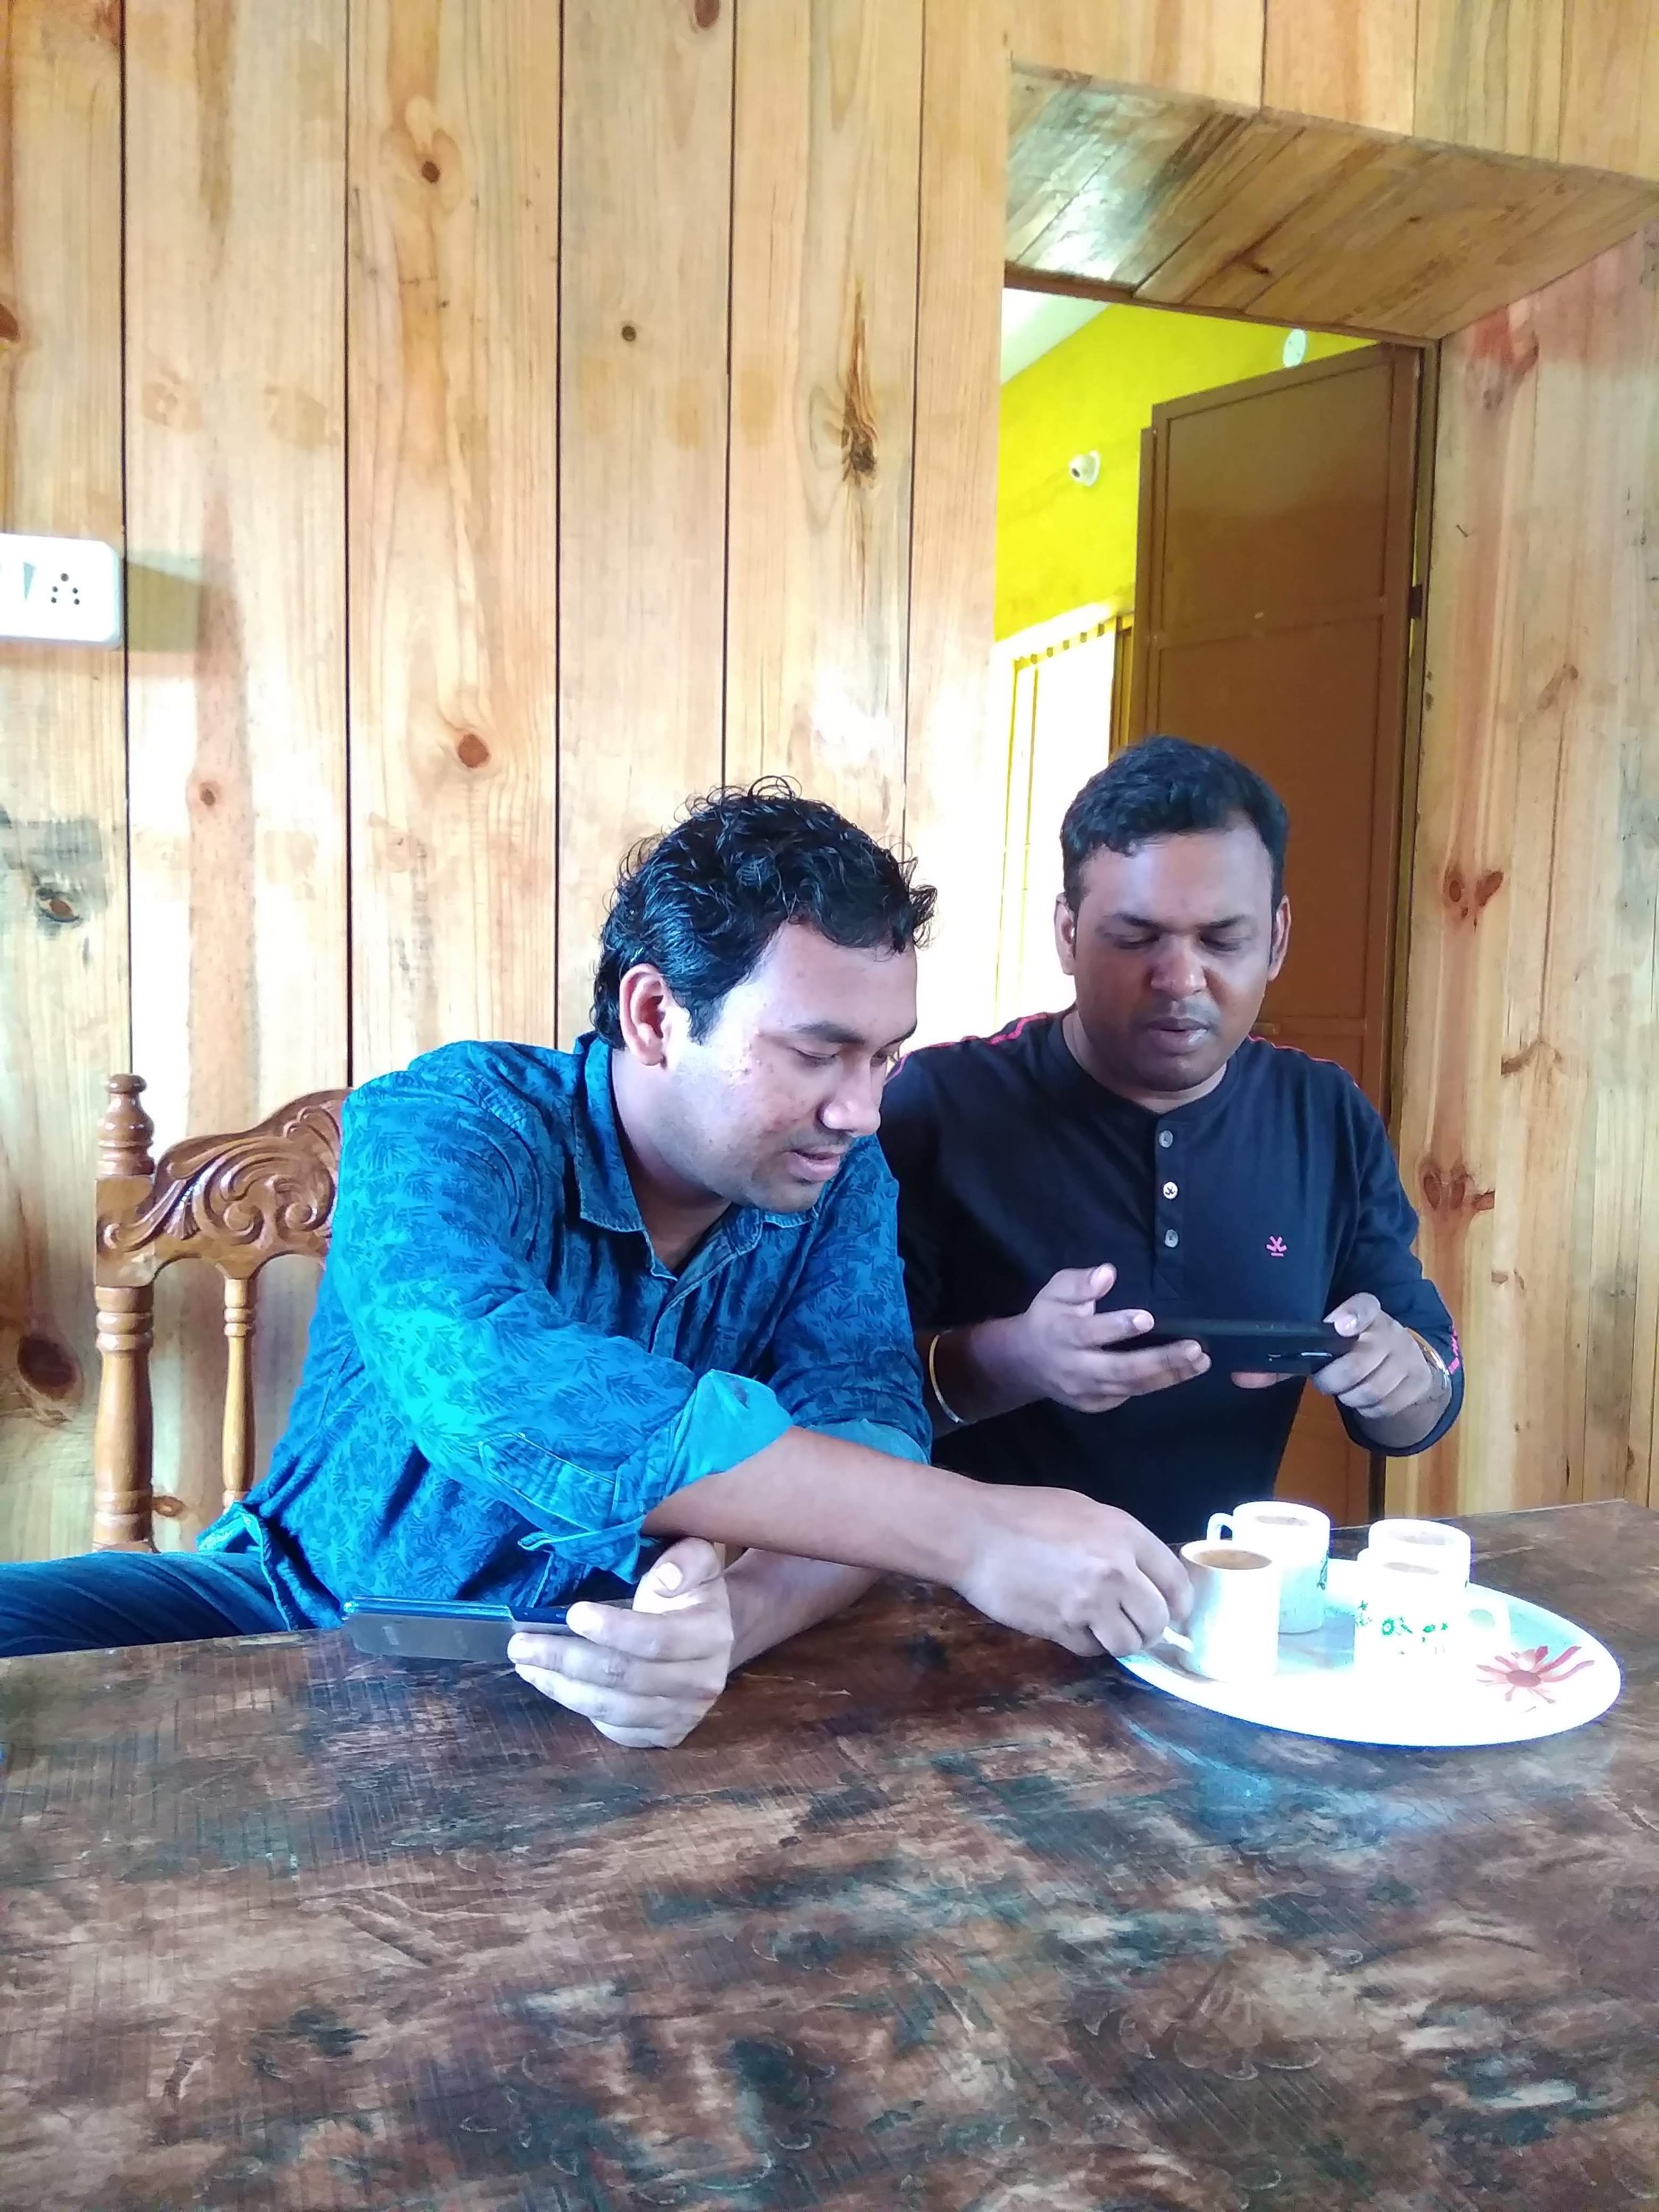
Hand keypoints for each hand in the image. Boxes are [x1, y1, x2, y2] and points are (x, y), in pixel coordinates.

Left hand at [508, 1538, 733, 1747]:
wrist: (712, 1636)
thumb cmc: (691, 1590)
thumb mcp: (696, 1558)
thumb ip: (686, 1559)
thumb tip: (665, 1580)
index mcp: (711, 1635)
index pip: (656, 1639)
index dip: (613, 1630)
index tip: (572, 1614)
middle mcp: (702, 1682)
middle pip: (625, 1677)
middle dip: (567, 1659)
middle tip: (521, 1643)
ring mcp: (683, 1715)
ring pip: (613, 1709)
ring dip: (561, 1686)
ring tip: (525, 1663)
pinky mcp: (663, 1735)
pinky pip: (614, 1728)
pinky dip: (576, 1706)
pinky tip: (550, 1682)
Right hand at [954, 1483, 1191, 1657]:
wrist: (973, 1533)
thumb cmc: (1024, 1514)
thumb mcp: (1083, 1511)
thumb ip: (1119, 1542)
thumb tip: (1145, 1577)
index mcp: (1125, 1534)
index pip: (1176, 1582)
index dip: (1178, 1604)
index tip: (1172, 1612)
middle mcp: (1116, 1570)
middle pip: (1157, 1620)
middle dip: (1149, 1627)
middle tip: (1133, 1623)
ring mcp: (1089, 1603)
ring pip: (1129, 1643)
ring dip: (1120, 1640)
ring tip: (1101, 1627)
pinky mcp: (1063, 1628)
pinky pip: (1092, 1650)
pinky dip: (1086, 1643)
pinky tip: (1069, 1623)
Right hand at [1006, 1264, 1209, 1413]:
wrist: (1024, 1363)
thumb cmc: (1048, 1318)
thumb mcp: (1054, 1292)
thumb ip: (1080, 1283)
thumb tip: (1107, 1273)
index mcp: (1063, 1334)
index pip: (1091, 1333)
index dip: (1119, 1326)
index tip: (1148, 1318)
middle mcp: (1076, 1368)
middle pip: (1121, 1368)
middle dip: (1161, 1360)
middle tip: (1194, 1348)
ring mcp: (1087, 1391)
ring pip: (1133, 1386)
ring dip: (1170, 1375)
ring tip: (1201, 1361)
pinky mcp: (1096, 1404)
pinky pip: (1131, 1395)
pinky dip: (1159, 1383)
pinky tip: (1183, 1371)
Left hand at [1232, 1293, 1444, 1425]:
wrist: (1406, 1366)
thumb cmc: (1354, 1349)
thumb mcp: (1325, 1346)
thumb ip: (1285, 1359)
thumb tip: (1239, 1375)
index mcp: (1367, 1312)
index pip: (1364, 1306)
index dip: (1352, 1316)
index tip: (1340, 1327)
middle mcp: (1388, 1332)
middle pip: (1360, 1360)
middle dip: (1336, 1377)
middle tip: (1324, 1380)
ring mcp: (1404, 1358)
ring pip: (1371, 1387)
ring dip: (1349, 1395)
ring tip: (1342, 1389)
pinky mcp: (1413, 1385)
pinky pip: (1383, 1404)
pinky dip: (1366, 1406)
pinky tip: (1363, 1396)